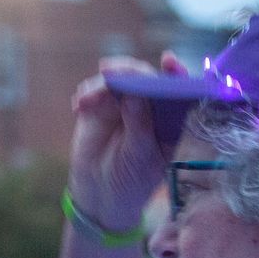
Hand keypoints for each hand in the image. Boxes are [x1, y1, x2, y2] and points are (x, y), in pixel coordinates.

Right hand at [67, 51, 188, 232]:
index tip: (168, 61)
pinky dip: (87, 93)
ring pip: (120, 77)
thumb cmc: (132, 180)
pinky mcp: (101, 105)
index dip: (176, 74)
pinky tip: (79, 106)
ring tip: (89, 97)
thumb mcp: (141, 157)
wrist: (101, 196)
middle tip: (115, 74)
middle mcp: (150, 107)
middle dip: (133, 72)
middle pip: (147, 78)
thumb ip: (139, 125)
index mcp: (170, 120)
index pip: (179, 92)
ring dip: (106, 81)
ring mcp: (125, 103)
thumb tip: (135, 93)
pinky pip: (95, 89)